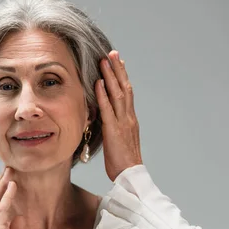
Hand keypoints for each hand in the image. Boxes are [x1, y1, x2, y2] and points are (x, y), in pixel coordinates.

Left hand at [96, 50, 142, 181]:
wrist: (130, 175)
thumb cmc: (122, 161)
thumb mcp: (119, 139)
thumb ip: (115, 126)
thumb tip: (106, 117)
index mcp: (130, 119)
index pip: (127, 92)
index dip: (122, 76)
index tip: (118, 62)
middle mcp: (128, 117)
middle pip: (125, 88)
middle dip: (118, 69)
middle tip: (112, 53)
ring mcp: (122, 122)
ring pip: (118, 94)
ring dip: (110, 76)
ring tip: (105, 60)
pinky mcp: (114, 130)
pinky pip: (108, 109)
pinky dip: (103, 94)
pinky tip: (98, 83)